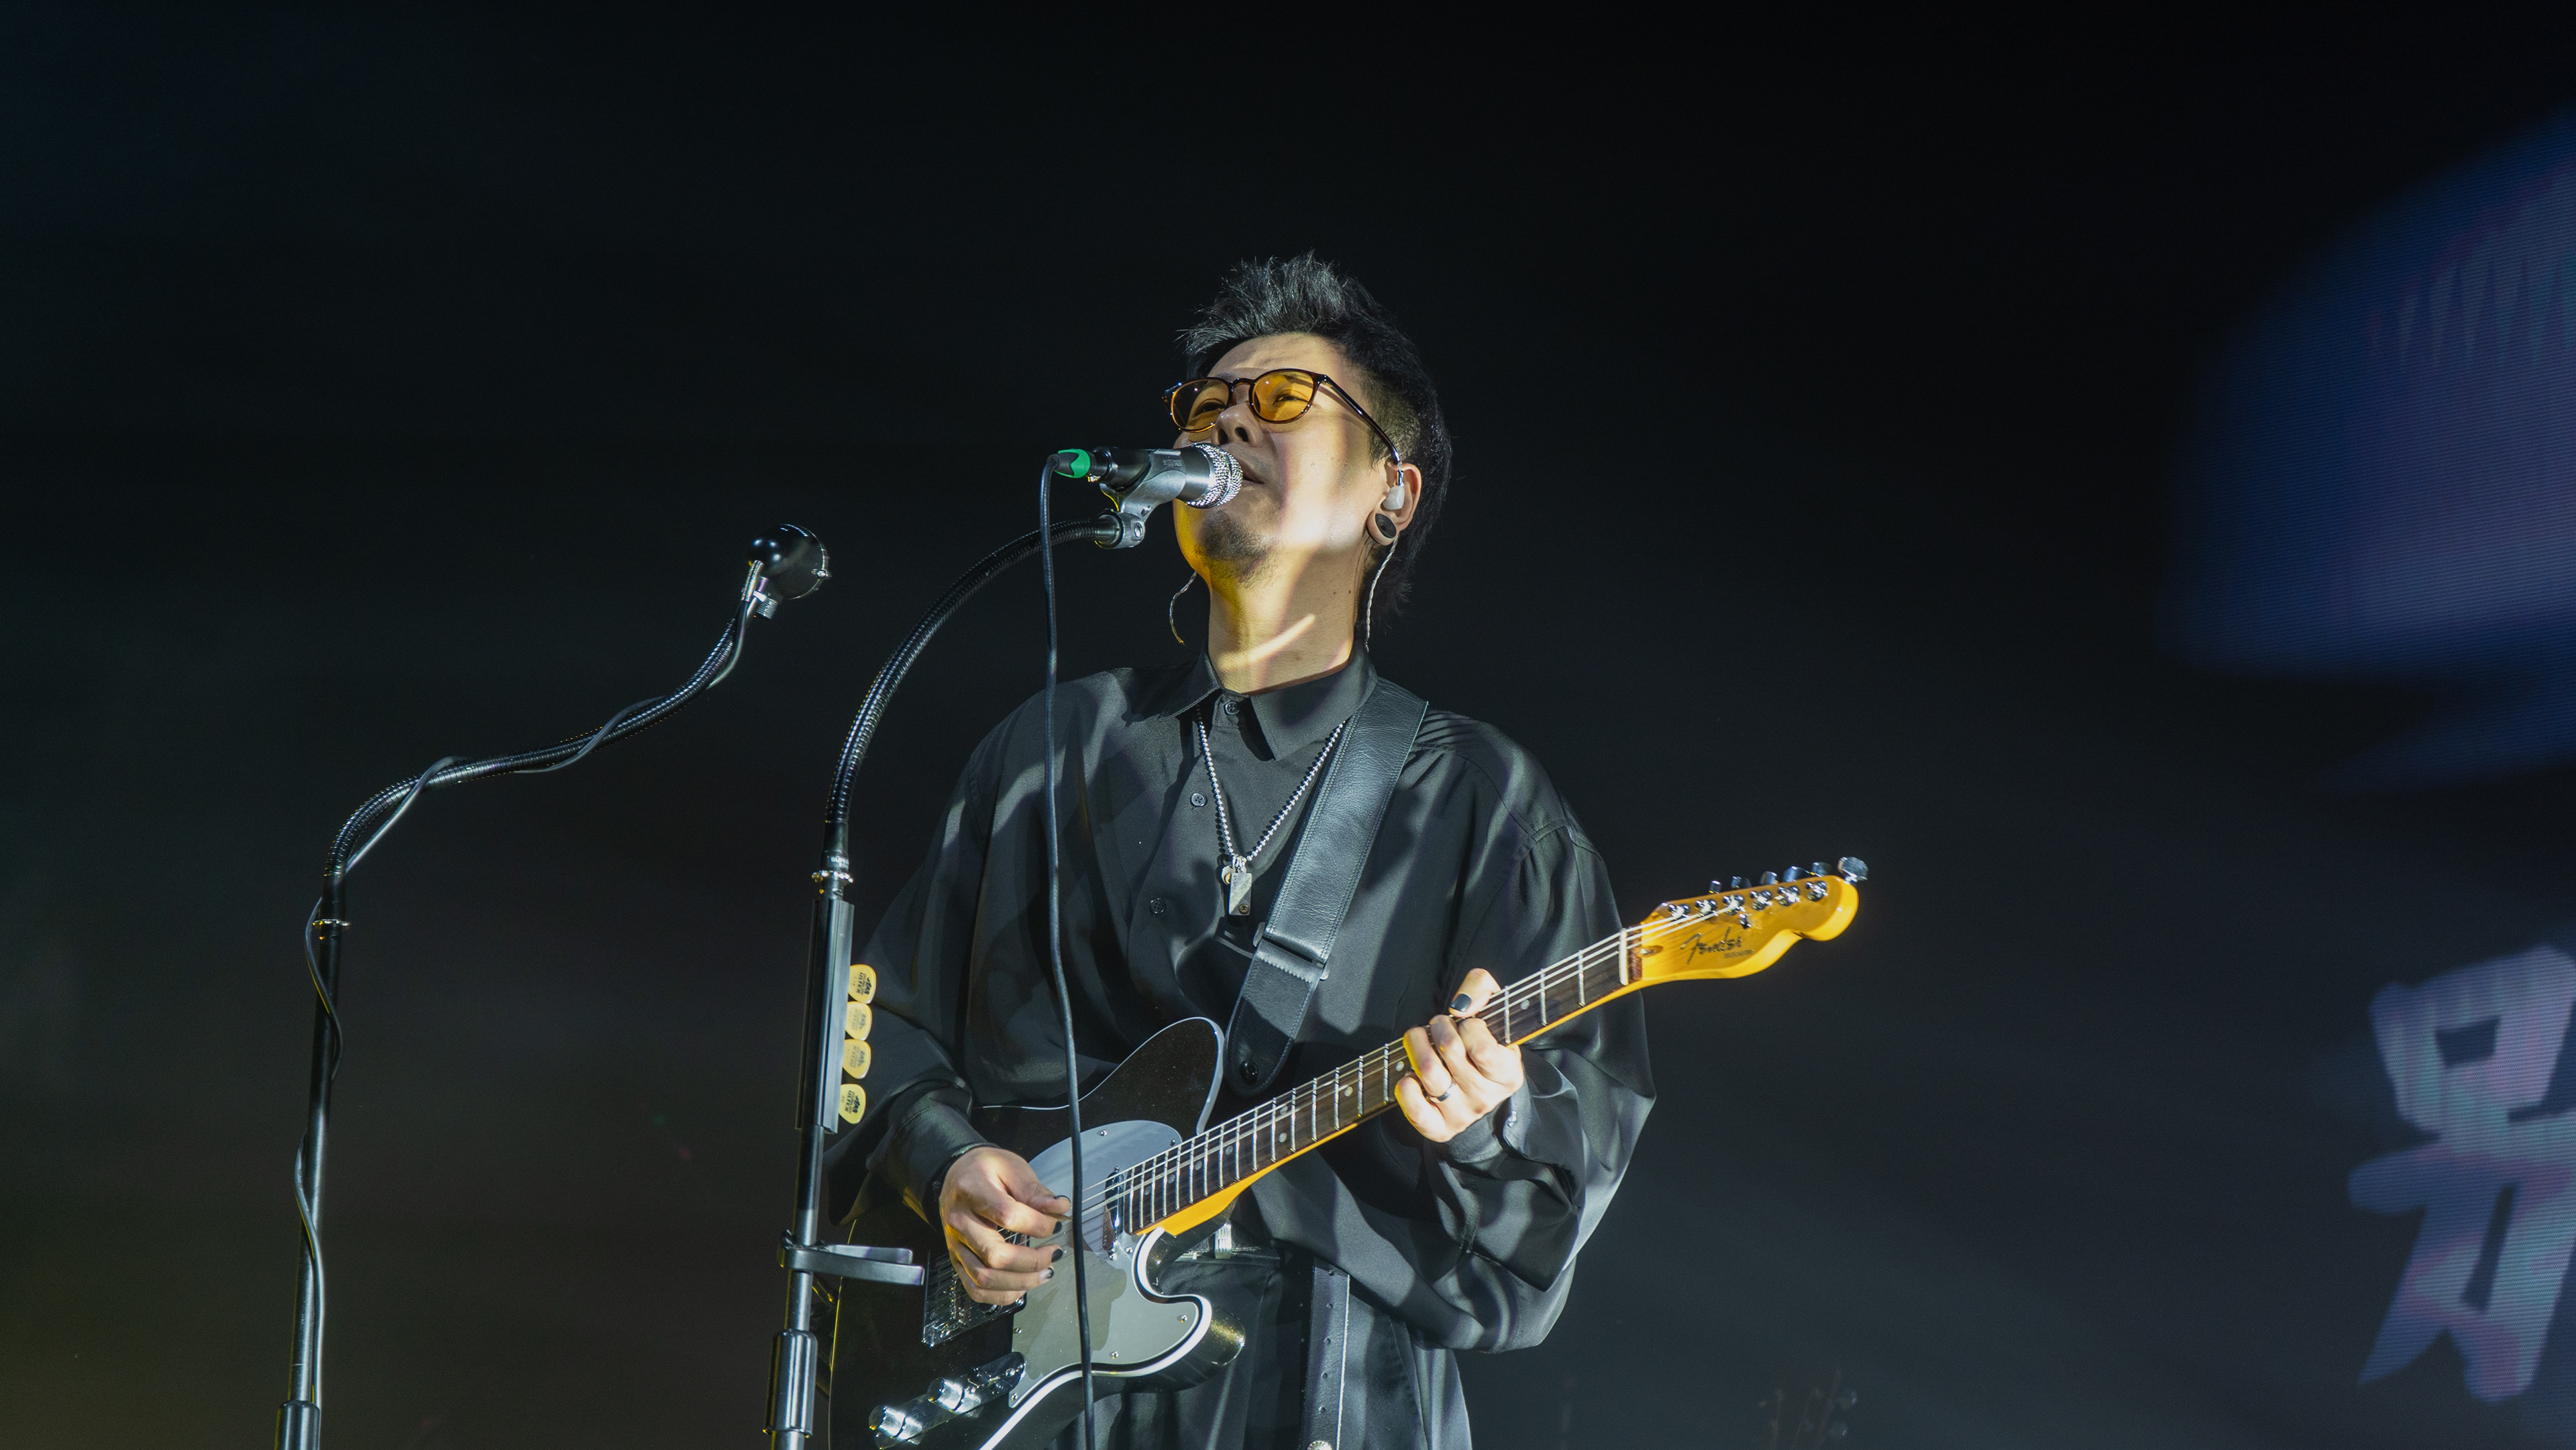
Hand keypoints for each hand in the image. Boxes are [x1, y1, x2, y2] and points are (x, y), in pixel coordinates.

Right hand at [937, 1145, 1068, 1304]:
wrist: (955, 1176)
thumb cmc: (984, 1170)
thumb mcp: (1011, 1166)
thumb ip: (1034, 1190)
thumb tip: (1059, 1208)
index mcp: (971, 1191)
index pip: (1007, 1215)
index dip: (1038, 1224)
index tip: (1057, 1223)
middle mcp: (959, 1221)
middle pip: (994, 1255)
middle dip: (1032, 1261)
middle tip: (1054, 1253)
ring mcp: (956, 1244)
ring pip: (984, 1278)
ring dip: (1021, 1282)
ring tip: (1045, 1272)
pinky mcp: (957, 1260)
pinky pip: (975, 1289)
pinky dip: (1001, 1295)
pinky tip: (1022, 1285)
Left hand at [1394, 968, 1522, 1142]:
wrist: (1480, 1091)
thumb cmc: (1484, 1044)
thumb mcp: (1493, 1010)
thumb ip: (1481, 988)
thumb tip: (1460, 1005)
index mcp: (1507, 1074)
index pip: (1483, 1048)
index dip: (1469, 1027)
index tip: (1466, 1023)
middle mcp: (1486, 1098)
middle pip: (1449, 1052)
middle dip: (1439, 1027)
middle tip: (1440, 1026)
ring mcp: (1462, 1115)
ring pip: (1428, 1072)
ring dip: (1417, 1045)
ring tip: (1422, 1041)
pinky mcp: (1439, 1128)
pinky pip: (1415, 1109)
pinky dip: (1405, 1088)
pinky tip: (1410, 1076)